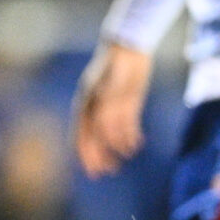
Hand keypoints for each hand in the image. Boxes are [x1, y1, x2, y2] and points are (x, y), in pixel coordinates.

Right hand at [72, 40, 151, 177]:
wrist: (130, 45)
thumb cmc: (116, 64)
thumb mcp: (111, 87)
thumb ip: (108, 109)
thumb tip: (105, 133)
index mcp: (87, 104)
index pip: (82, 134)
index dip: (86, 153)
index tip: (90, 170)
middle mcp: (97, 107)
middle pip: (95, 137)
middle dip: (98, 156)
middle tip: (104, 173)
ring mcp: (112, 106)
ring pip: (111, 134)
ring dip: (115, 148)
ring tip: (120, 163)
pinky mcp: (128, 103)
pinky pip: (127, 124)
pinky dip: (130, 136)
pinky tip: (136, 146)